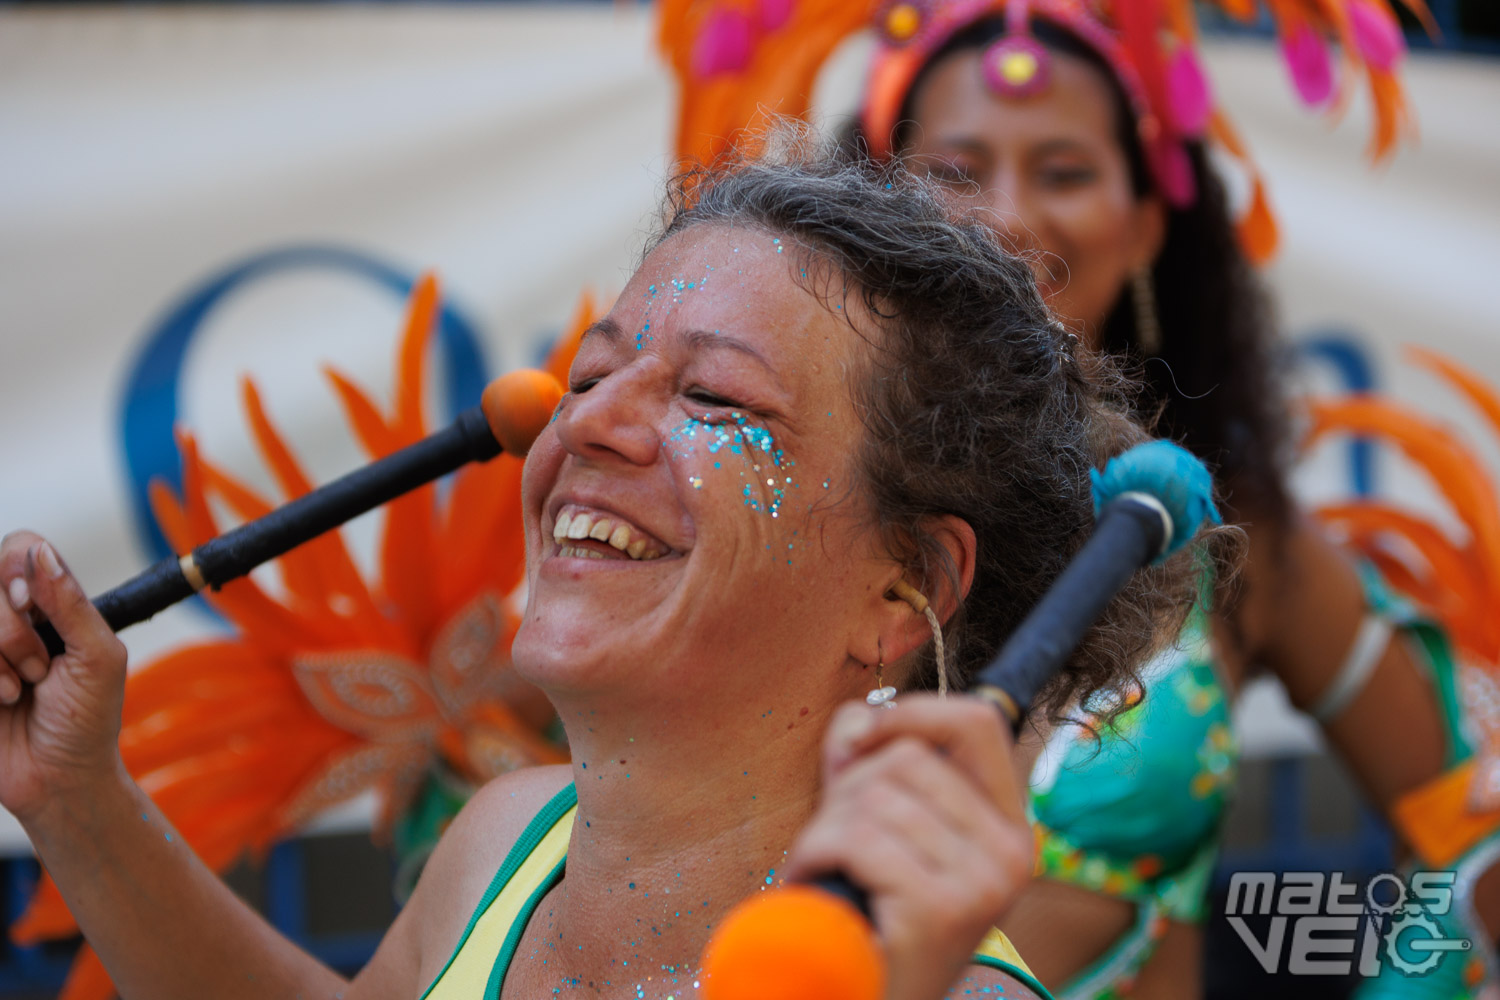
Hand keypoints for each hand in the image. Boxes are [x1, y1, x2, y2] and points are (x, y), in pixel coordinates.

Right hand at [0, 531, 127, 823]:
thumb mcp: (97, 658)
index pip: (19, 549)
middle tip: (39, 668)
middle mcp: (11, 617)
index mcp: (51, 603)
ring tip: (20, 689)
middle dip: (11, 630)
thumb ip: (72, 604)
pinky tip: (1, 700)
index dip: (16, 569)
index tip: (30, 603)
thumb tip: (42, 552)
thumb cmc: (88, 719)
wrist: (59, 778)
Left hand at [783, 695, 1033, 999]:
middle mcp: (1012, 853)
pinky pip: (859, 839)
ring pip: (875, 797)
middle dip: (848, 791)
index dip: (913, 714)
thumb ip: (872, 759)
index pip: (980, 723)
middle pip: (908, 759)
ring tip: (826, 871)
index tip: (862, 739)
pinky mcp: (944, 910)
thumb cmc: (869, 910)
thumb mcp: (881, 822)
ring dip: (826, 830)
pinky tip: (818, 886)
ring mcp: (985, 884)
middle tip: (835, 843)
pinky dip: (817, 854)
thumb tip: (859, 720)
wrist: (865, 993)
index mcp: (1008, 825)